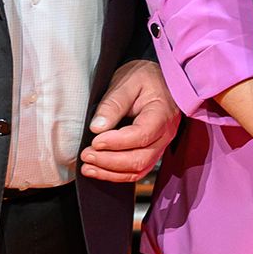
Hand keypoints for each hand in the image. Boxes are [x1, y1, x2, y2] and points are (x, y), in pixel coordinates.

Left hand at [80, 59, 180, 182]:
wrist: (161, 80)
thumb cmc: (145, 78)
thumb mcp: (127, 82)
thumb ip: (113, 104)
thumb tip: (97, 128)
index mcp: (162, 113)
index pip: (142, 135)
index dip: (117, 142)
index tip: (95, 140)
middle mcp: (166, 134)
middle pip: (140, 158)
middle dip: (110, 161)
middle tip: (86, 154)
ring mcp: (161, 145)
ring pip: (138, 169)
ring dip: (110, 172)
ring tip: (87, 166)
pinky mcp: (152, 152)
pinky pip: (137, 170)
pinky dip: (117, 175)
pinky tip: (98, 170)